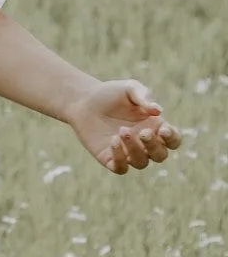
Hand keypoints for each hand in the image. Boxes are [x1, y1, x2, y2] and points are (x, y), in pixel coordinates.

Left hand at [68, 80, 182, 174]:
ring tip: (121, 130)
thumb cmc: (111, 94)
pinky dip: (120, 158)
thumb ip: (144, 97)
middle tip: (142, 132)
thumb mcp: (129, 88)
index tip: (163, 129)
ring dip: (135, 149)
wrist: (84, 101)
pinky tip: (113, 140)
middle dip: (154, 146)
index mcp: (154, 127)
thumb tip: (158, 110)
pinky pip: (121, 168)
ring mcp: (128, 152)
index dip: (173, 138)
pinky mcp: (110, 158)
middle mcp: (144, 143)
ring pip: (141, 163)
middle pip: (160, 155)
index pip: (173, 140)